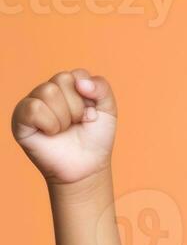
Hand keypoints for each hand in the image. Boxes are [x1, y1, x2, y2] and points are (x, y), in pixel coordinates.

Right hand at [11, 68, 116, 185]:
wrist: (86, 169)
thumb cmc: (95, 141)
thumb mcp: (108, 112)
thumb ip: (102, 87)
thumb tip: (80, 82)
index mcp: (68, 86)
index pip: (77, 75)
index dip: (88, 99)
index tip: (89, 116)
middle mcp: (48, 91)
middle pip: (62, 80)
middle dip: (76, 108)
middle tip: (75, 125)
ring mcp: (33, 103)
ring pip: (49, 92)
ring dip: (64, 118)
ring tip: (63, 131)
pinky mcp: (20, 118)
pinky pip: (34, 108)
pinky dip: (49, 124)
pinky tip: (51, 133)